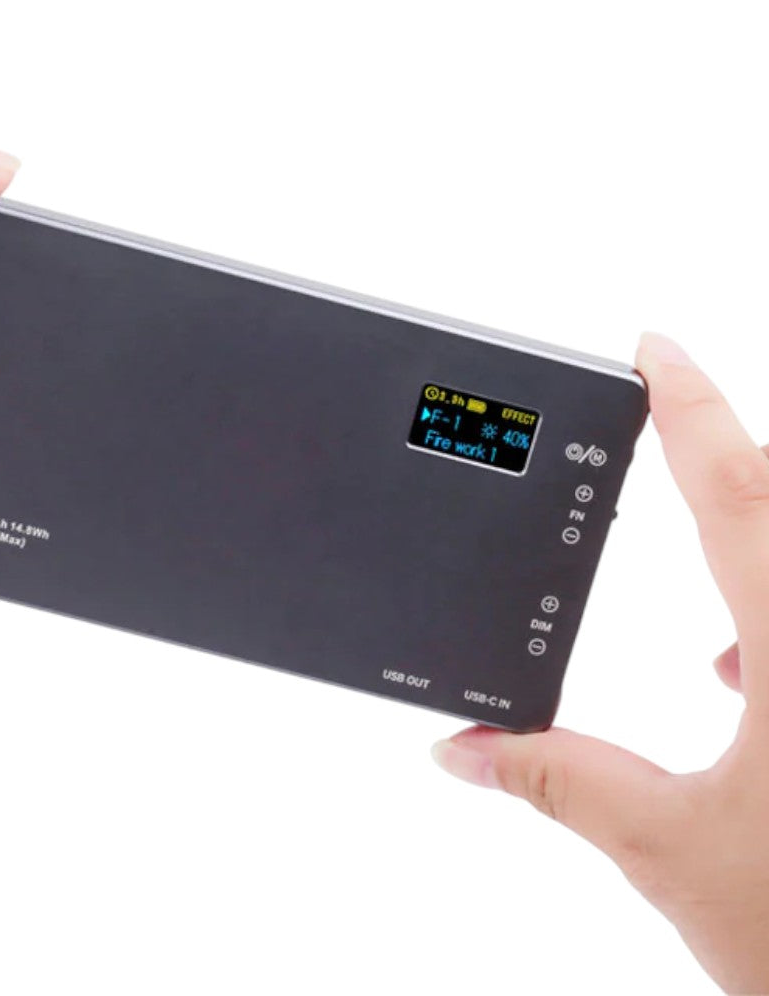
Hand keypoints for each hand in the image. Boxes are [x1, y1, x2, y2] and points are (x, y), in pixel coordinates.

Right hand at [432, 331, 768, 993]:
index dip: (685, 406)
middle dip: (724, 464)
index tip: (652, 347)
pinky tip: (740, 674)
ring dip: (754, 551)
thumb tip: (460, 752)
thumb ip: (555, 781)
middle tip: (664, 439)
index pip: (732, 489)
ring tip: (707, 627)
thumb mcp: (670, 851)